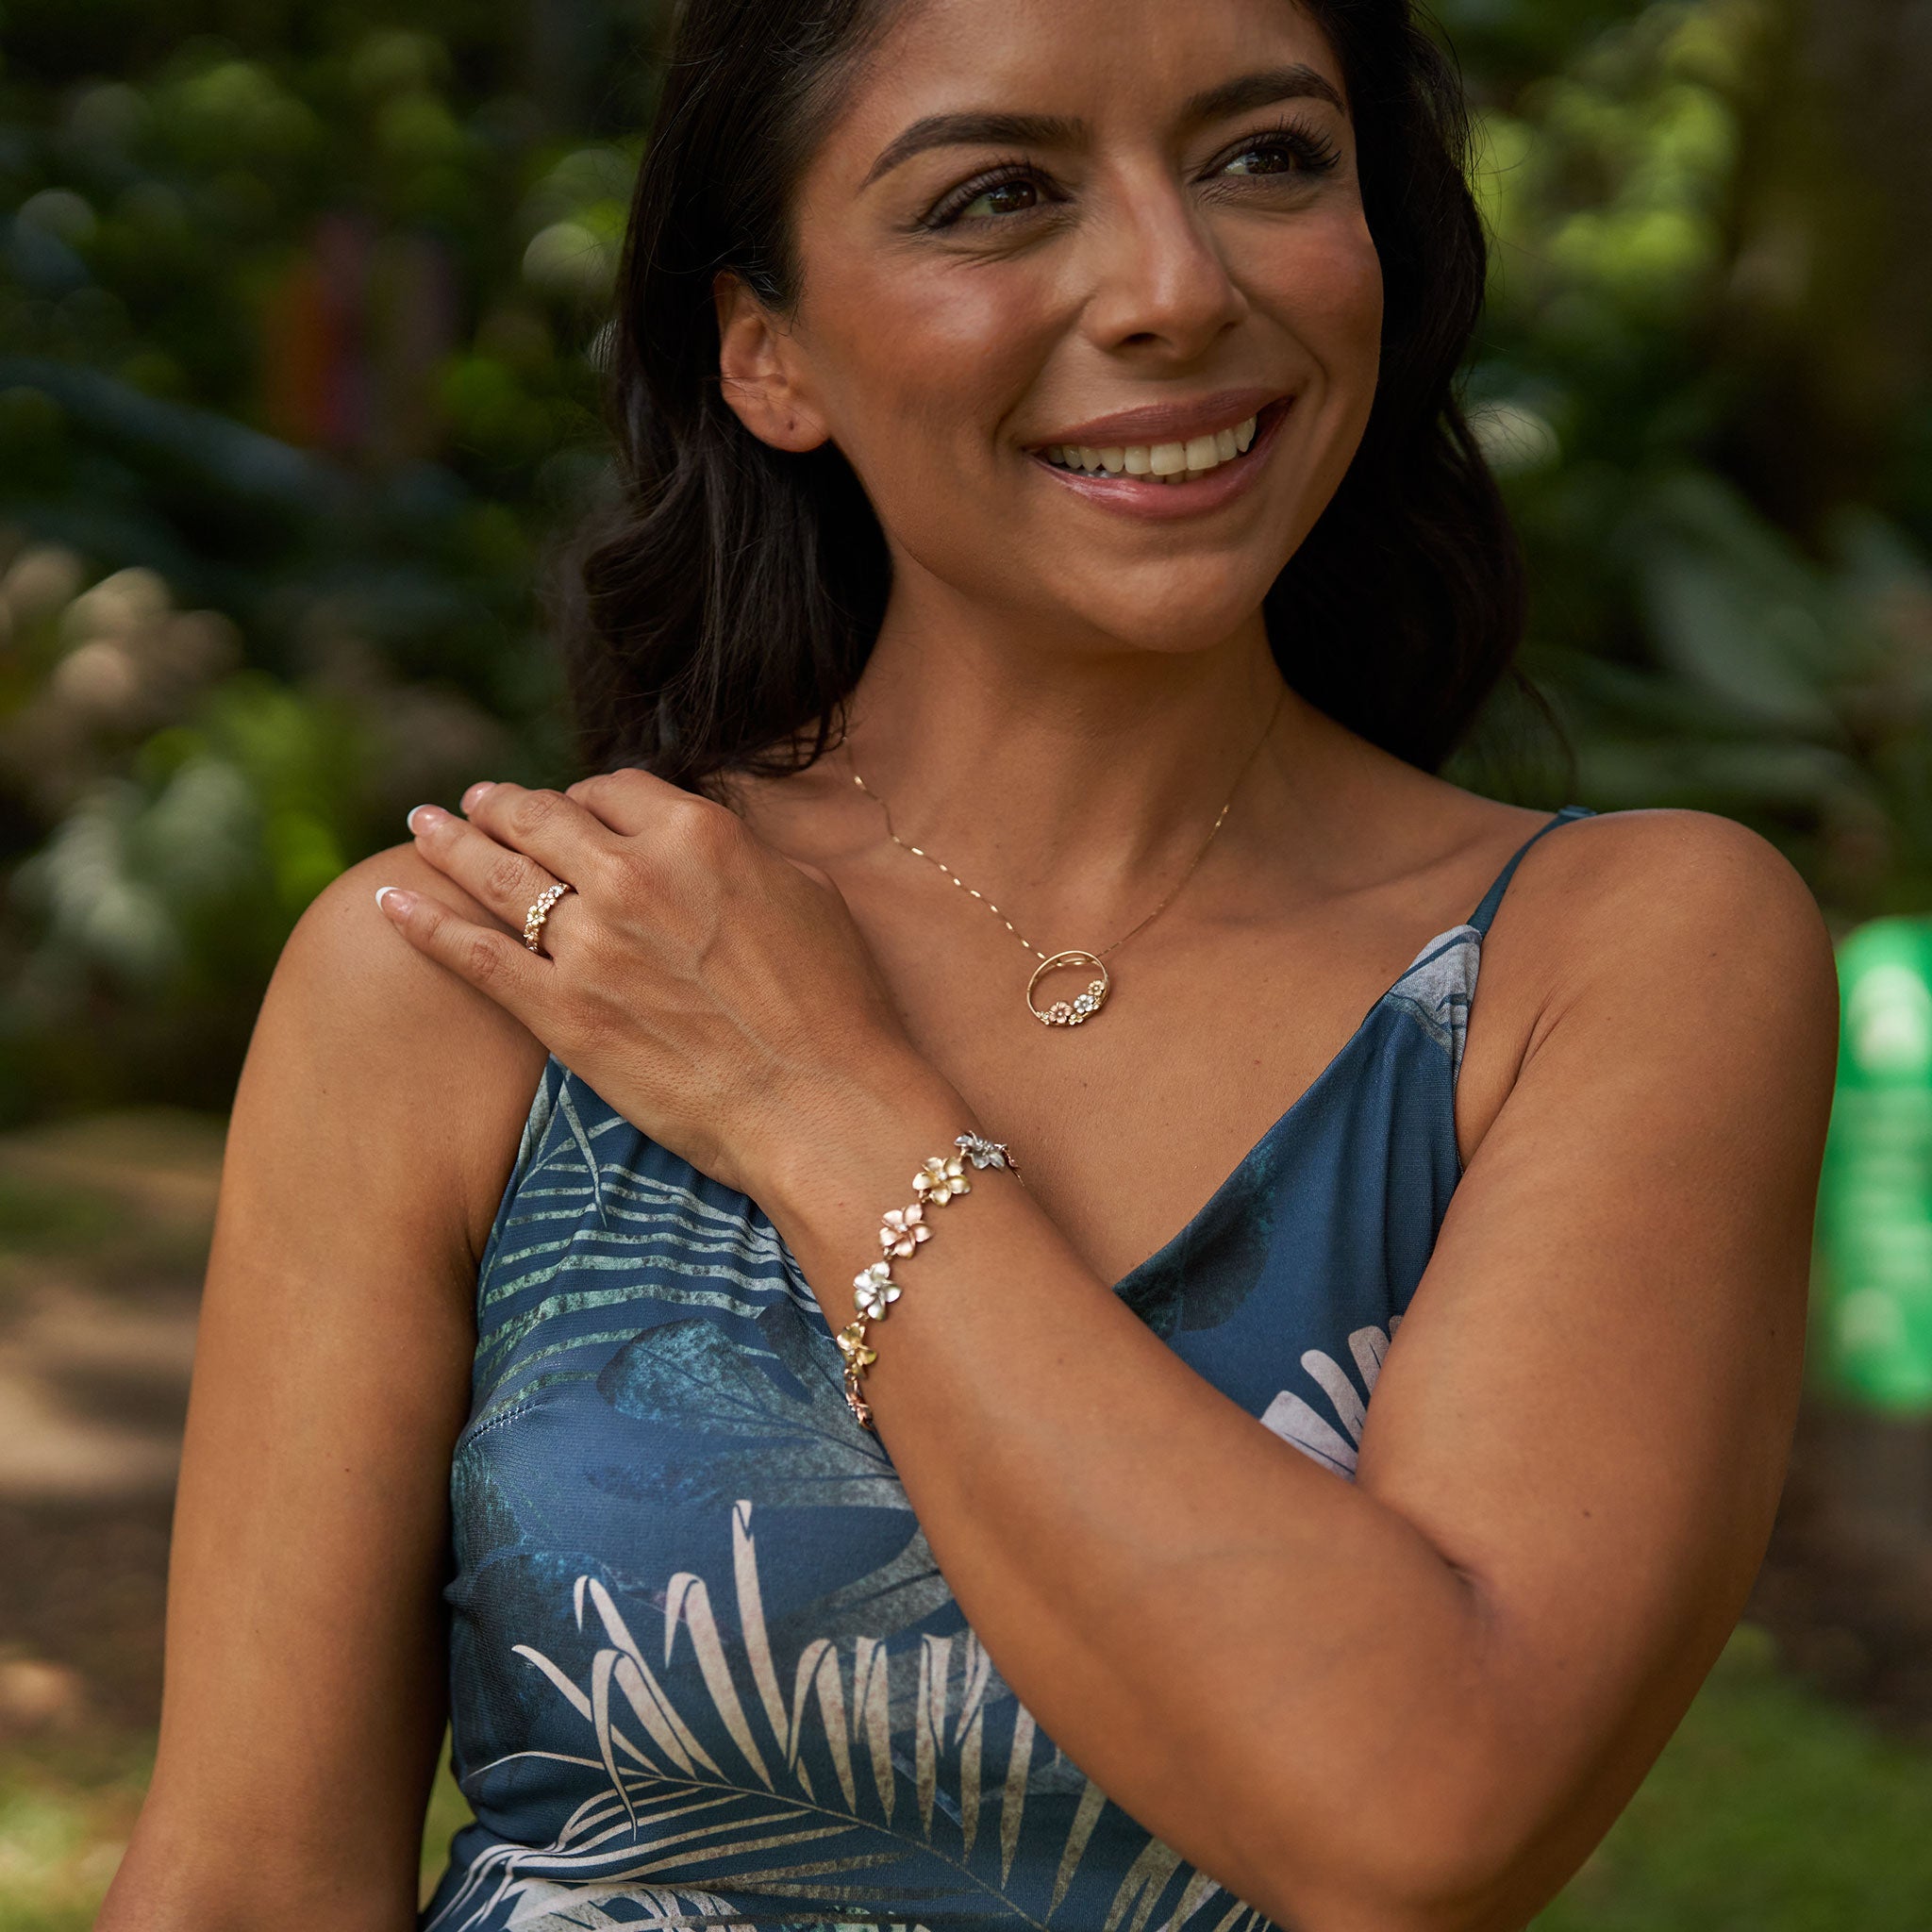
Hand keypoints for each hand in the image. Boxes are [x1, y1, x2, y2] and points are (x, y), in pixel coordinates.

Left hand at [375, 769, 929, 1198]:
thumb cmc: (836, 1008)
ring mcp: (591, 944)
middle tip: (474, 801)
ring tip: (421, 825)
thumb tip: (711, 841)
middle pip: (543, 819)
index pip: (616, 789)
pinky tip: (389, 900)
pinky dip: (425, 923)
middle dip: (503, 804)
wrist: (821, 1105)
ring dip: (450, 841)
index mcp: (699, 836)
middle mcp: (634, 876)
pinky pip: (475, 955)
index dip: (589, 796)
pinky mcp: (562, 1013)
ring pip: (498, 874)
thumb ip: (742, 855)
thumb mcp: (807, 896)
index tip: (576, 809)